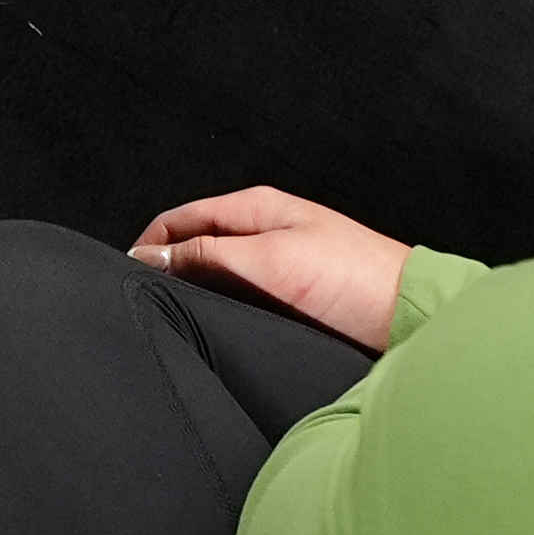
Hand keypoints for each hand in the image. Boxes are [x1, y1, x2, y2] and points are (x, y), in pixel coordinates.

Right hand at [134, 184, 409, 349]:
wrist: (409, 315)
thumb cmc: (351, 280)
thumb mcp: (269, 262)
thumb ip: (209, 255)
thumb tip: (154, 256)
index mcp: (256, 206)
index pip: (180, 217)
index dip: (148, 245)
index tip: (124, 278)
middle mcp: (264, 228)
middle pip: (195, 243)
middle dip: (166, 267)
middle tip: (143, 304)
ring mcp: (279, 261)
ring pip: (216, 271)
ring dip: (193, 290)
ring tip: (173, 318)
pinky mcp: (293, 293)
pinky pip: (241, 295)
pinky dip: (220, 306)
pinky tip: (216, 327)